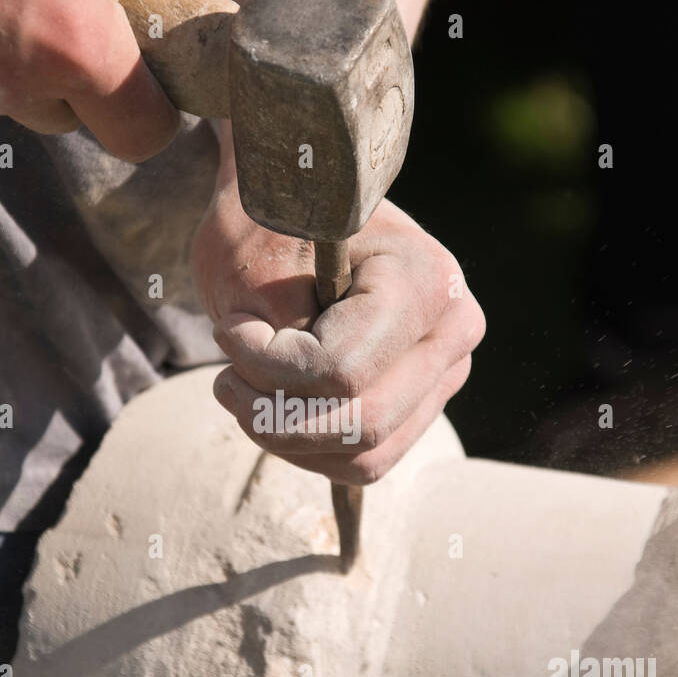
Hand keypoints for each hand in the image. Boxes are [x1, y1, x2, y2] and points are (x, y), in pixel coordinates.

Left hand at [191, 174, 484, 484]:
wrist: (296, 214)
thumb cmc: (274, 226)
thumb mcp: (256, 266)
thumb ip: (276, 337)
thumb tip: (285, 404)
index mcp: (426, 279)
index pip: (342, 371)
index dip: (268, 368)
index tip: (228, 330)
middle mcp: (452, 331)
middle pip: (362, 423)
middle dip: (275, 415)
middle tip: (225, 379)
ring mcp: (444, 373)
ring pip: (364, 456)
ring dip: (287, 438)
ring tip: (243, 390)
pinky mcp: (421, 405)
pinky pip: (366, 462)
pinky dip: (307, 450)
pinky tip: (272, 407)